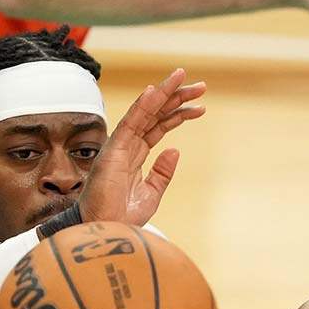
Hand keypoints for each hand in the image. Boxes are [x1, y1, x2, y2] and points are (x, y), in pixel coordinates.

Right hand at [77, 68, 205, 226]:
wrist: (108, 230)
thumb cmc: (122, 216)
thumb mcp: (152, 193)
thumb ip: (162, 172)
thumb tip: (175, 150)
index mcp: (135, 154)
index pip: (159, 126)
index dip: (179, 115)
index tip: (200, 107)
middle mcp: (127, 145)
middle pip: (155, 114)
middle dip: (177, 98)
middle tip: (201, 87)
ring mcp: (120, 145)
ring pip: (144, 112)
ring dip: (163, 93)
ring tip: (183, 78)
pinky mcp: (113, 149)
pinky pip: (130, 122)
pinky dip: (142, 106)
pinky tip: (155, 92)